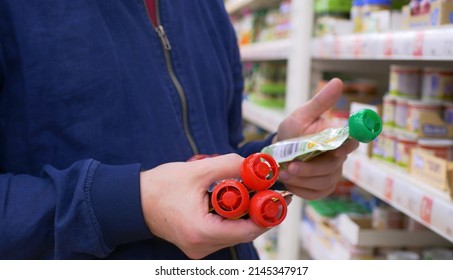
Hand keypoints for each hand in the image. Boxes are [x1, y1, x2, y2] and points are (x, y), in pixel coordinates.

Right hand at [139, 154, 268, 258]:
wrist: (134, 201)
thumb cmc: (160, 187)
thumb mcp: (196, 171)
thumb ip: (228, 165)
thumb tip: (254, 164)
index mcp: (202, 232)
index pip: (248, 230)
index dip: (267, 213)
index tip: (279, 196)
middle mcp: (202, 247)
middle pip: (244, 233)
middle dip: (259, 211)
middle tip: (270, 190)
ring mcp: (199, 248)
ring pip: (235, 233)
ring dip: (246, 214)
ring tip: (253, 191)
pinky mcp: (198, 244)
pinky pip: (224, 233)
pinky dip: (233, 218)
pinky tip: (236, 201)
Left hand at [275, 78, 358, 199]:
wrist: (277, 152)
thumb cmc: (292, 131)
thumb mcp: (302, 115)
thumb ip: (320, 102)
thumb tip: (338, 81)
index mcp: (336, 138)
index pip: (351, 143)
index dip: (346, 147)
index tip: (336, 150)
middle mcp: (337, 158)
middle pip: (333, 167)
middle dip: (311, 169)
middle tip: (291, 167)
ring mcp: (331, 175)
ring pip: (323, 182)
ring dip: (301, 180)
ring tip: (283, 172)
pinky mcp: (320, 189)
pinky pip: (315, 193)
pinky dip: (300, 189)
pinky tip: (289, 182)